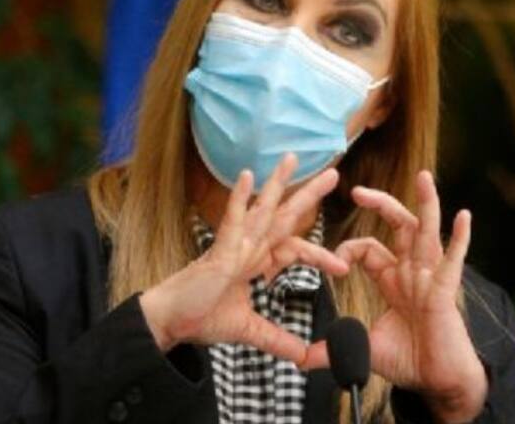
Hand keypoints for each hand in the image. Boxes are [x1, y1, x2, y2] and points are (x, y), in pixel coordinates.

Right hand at [139, 154, 347, 364]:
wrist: (171, 322)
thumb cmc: (201, 317)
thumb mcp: (249, 330)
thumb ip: (277, 340)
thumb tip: (303, 357)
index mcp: (256, 262)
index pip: (294, 249)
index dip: (319, 255)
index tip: (342, 268)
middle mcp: (248, 248)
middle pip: (285, 217)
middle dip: (308, 195)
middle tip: (333, 173)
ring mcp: (233, 246)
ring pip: (261, 210)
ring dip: (277, 184)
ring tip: (292, 158)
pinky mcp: (219, 251)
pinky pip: (232, 221)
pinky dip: (239, 199)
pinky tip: (248, 176)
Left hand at [310, 171, 486, 421]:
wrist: (439, 383)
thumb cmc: (410, 361)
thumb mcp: (363, 349)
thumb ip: (332, 350)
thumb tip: (300, 360)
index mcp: (395, 280)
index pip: (370, 249)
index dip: (349, 249)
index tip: (334, 263)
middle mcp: (414, 272)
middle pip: (400, 226)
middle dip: (380, 204)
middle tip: (357, 190)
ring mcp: (431, 279)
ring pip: (428, 232)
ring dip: (427, 203)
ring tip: (424, 177)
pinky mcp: (445, 291)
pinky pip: (454, 260)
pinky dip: (460, 238)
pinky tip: (464, 216)